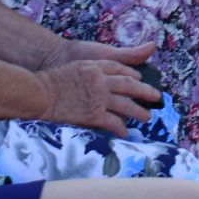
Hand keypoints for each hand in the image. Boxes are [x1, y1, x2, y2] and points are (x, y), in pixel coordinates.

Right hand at [36, 48, 158, 135]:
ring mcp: (99, 98)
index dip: (131, 73)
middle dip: (145, 91)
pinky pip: (113, 122)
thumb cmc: (52, 79)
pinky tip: (126, 132)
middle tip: (157, 96)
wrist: (40, 92)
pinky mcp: (94, 114)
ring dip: (139, 111)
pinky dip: (121, 128)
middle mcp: (101, 81)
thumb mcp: (76, 65)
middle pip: (129, 85)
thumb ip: (92, 68)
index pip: (119, 67)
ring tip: (147, 117)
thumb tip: (101, 76)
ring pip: (126, 105)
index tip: (139, 78)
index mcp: (96, 66)